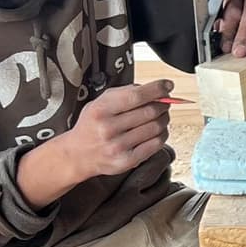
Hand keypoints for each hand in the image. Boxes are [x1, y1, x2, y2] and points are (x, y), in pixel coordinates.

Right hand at [50, 80, 175, 186]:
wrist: (78, 154)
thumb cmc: (92, 125)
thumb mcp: (100, 102)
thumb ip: (125, 93)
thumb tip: (155, 90)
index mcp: (101, 110)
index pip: (136, 96)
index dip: (157, 89)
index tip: (167, 85)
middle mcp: (108, 129)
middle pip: (149, 111)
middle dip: (163, 104)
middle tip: (165, 102)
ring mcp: (118, 146)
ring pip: (156, 127)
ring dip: (164, 119)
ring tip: (161, 116)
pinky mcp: (127, 161)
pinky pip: (156, 144)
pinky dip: (162, 134)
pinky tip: (158, 131)